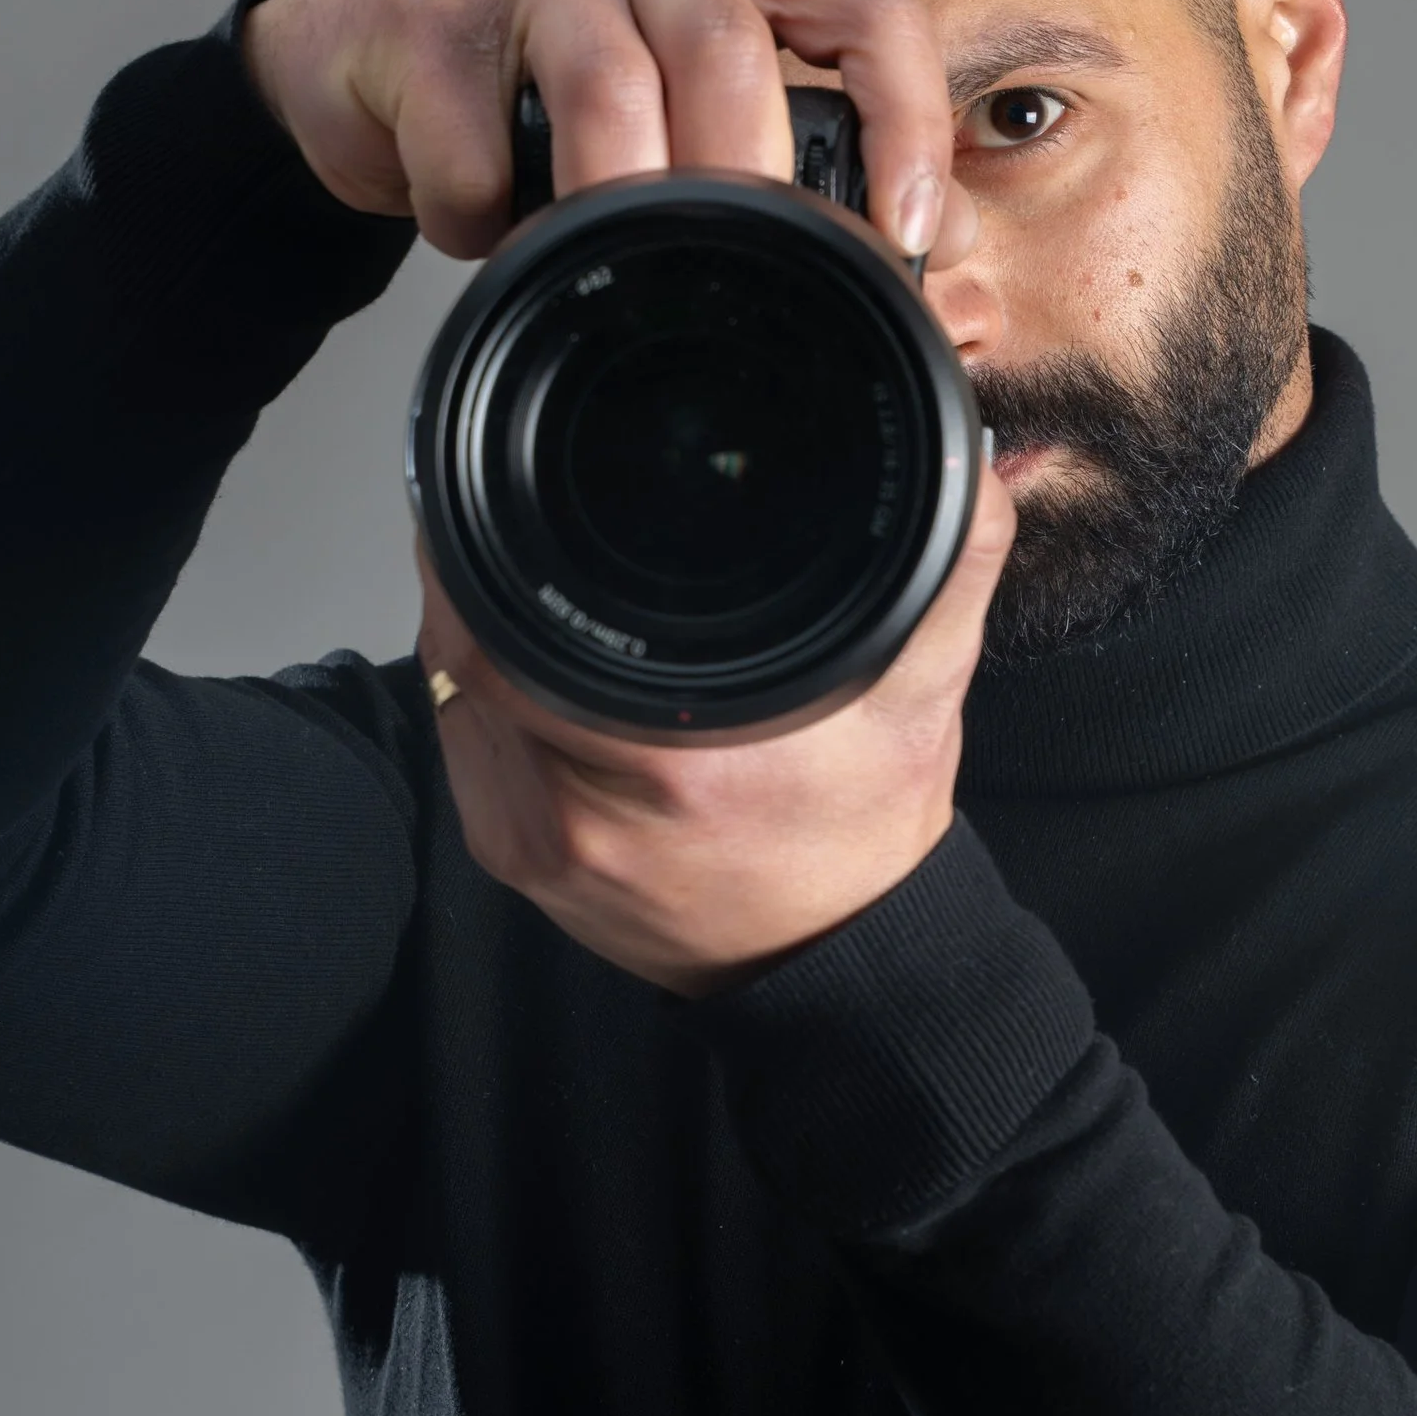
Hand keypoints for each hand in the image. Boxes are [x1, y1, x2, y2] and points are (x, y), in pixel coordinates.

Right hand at [239, 0, 976, 265]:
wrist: (359, 70)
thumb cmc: (543, 108)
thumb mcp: (684, 128)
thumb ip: (799, 183)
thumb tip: (945, 275)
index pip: (868, 9)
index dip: (908, 121)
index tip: (906, 232)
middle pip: (730, 52)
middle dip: (742, 189)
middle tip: (731, 278)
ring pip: (609, 92)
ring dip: (611, 205)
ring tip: (598, 263)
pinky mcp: (435, 7)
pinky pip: (480, 144)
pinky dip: (484, 215)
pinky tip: (479, 222)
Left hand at [412, 460, 1016, 995]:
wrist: (832, 963)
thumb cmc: (864, 833)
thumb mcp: (927, 688)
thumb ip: (953, 559)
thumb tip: (961, 452)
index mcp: (680, 763)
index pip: (515, 621)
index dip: (497, 539)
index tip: (522, 480)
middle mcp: (583, 810)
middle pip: (467, 644)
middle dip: (486, 564)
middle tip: (524, 510)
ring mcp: (530, 839)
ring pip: (455, 687)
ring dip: (480, 624)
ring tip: (531, 578)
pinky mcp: (507, 855)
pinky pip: (464, 738)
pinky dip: (484, 687)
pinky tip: (530, 664)